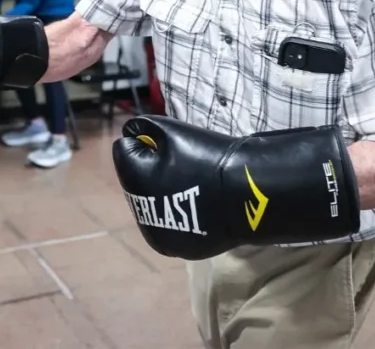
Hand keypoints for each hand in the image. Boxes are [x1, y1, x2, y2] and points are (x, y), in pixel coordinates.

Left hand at [112, 115, 360, 260]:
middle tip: (183, 162)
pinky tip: (195, 204)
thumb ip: (143, 126)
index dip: (146, 142)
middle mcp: (137, 211)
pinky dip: (176, 214)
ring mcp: (157, 234)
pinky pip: (168, 225)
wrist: (250, 194)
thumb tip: (129, 132)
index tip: (170, 143)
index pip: (124, 151)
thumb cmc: (210, 156)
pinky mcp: (175, 247)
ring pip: (149, 203)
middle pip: (135, 179)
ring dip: (160, 192)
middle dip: (149, 168)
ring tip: (191, 184)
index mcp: (133, 180)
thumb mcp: (173, 129)